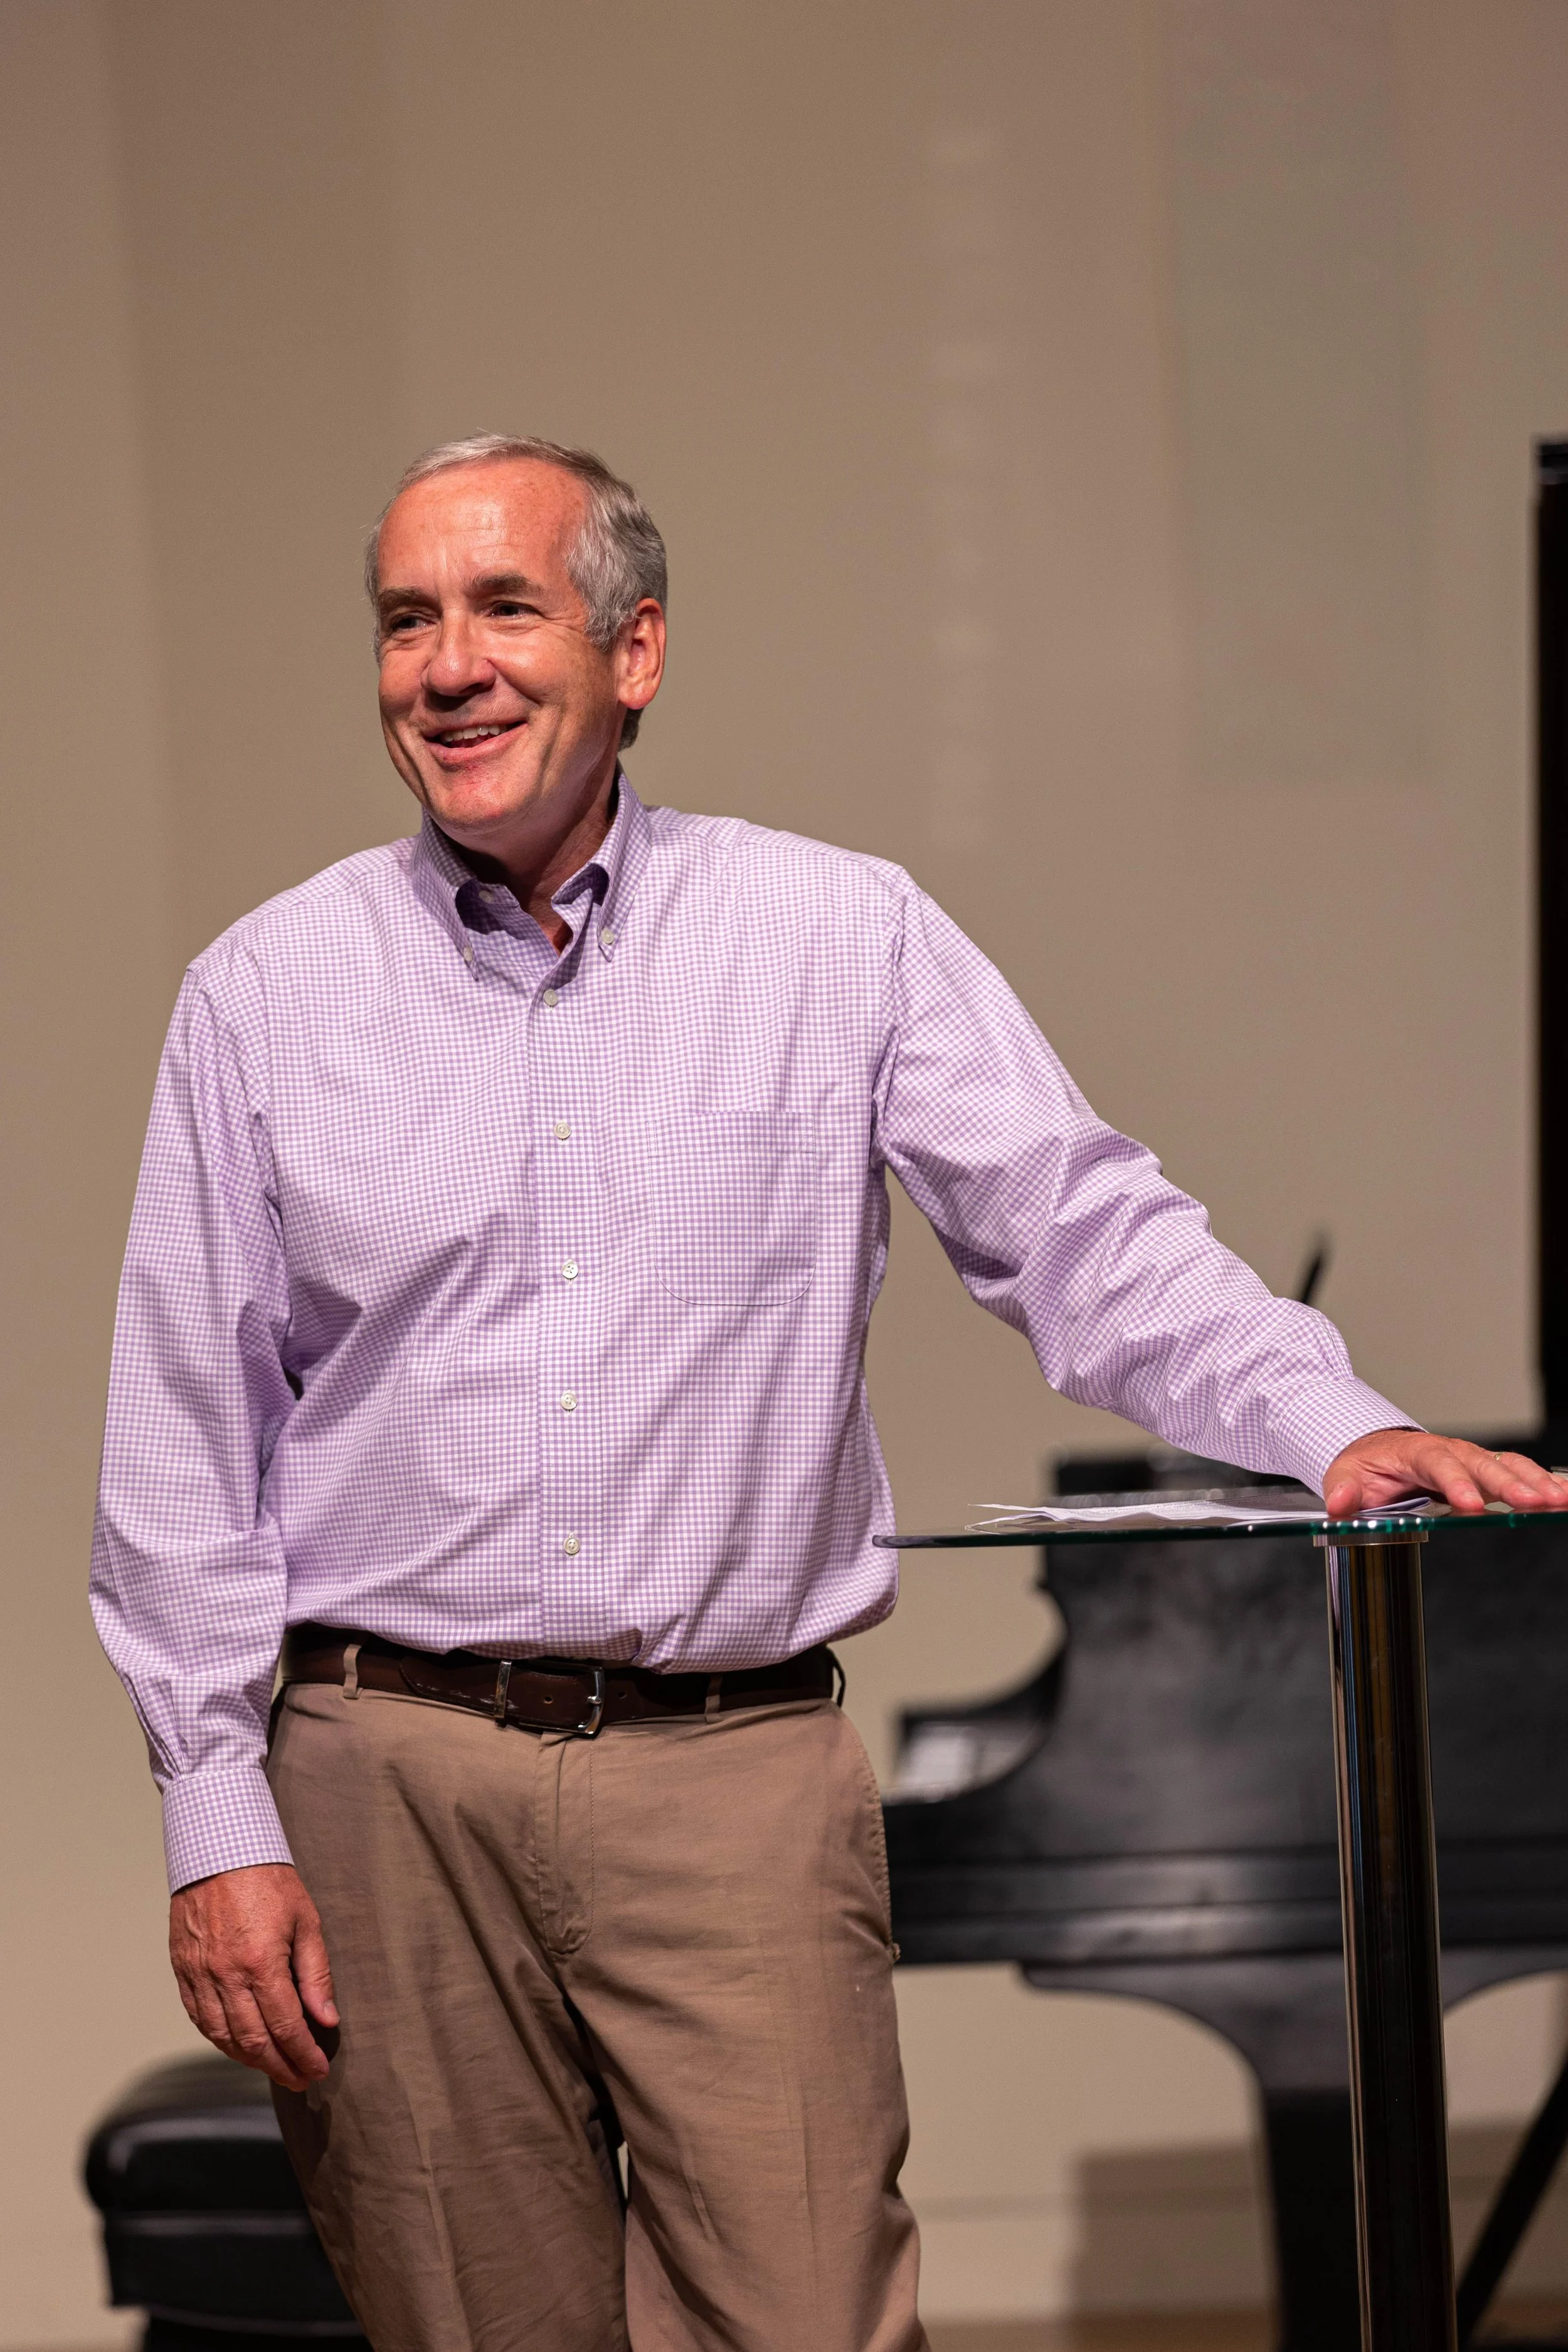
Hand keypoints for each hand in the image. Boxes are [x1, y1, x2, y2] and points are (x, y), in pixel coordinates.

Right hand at [169, 1862, 337, 2091]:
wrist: (219, 1850)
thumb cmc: (268, 1880)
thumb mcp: (306, 1921)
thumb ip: (316, 1974)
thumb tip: (327, 2018)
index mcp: (261, 1963)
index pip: (286, 2026)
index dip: (303, 2054)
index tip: (317, 2069)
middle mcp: (226, 1975)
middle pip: (252, 2041)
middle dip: (279, 2066)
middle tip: (299, 2078)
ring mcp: (199, 1975)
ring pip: (222, 2037)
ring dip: (249, 2060)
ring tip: (273, 2066)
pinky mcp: (182, 1970)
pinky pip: (198, 2018)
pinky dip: (219, 2039)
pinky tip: (236, 2045)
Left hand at [1323, 1429, 1567, 1519]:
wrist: (1378, 1450)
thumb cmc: (1366, 1465)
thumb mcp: (1345, 1474)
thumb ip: (1343, 1490)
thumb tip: (1338, 1504)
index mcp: (1417, 1452)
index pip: (1439, 1464)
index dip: (1456, 1483)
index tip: (1471, 1504)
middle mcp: (1451, 1451)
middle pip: (1484, 1464)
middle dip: (1510, 1484)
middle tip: (1534, 1503)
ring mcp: (1472, 1460)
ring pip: (1508, 1465)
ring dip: (1537, 1482)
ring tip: (1562, 1500)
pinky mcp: (1485, 1472)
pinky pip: (1518, 1472)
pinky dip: (1543, 1482)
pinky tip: (1565, 1496)